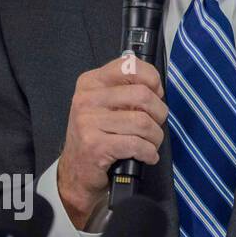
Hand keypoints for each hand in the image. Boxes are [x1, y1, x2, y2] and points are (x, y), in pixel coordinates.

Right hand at [57, 55, 166, 229]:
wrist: (76, 171)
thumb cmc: (98, 135)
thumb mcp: (107, 104)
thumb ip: (128, 89)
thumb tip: (157, 87)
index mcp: (92, 82)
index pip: (129, 65)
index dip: (152, 79)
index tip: (155, 93)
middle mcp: (87, 99)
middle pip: (143, 95)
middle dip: (159, 113)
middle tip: (154, 124)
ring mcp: (88, 122)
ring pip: (143, 122)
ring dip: (155, 137)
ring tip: (149, 143)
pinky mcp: (95, 145)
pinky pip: (137, 144)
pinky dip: (149, 152)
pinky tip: (145, 155)